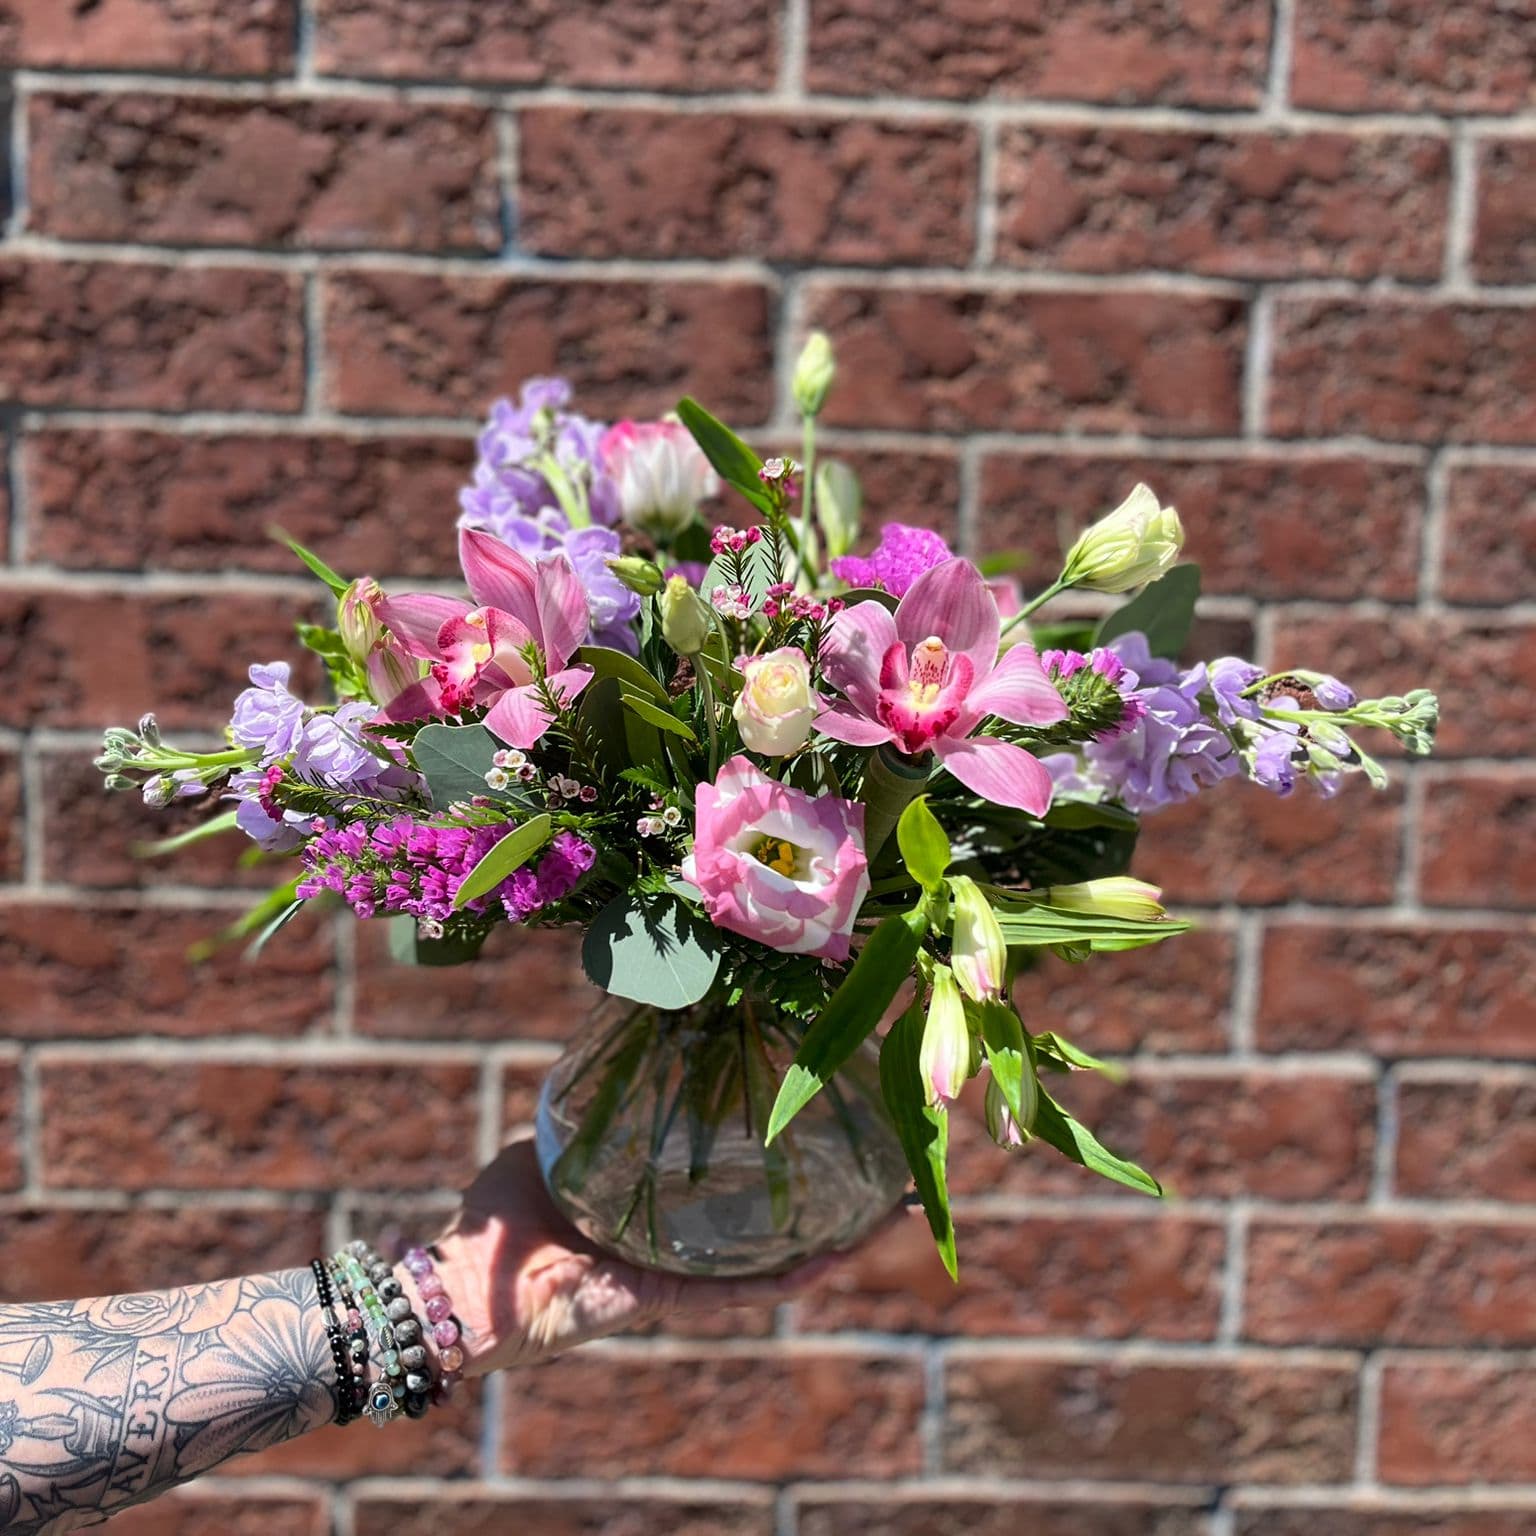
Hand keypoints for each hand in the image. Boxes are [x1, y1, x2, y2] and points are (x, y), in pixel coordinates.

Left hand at [425, 1136, 897, 1372]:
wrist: (469, 1285)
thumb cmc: (496, 1216)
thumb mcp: (545, 1146)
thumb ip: (581, 1119)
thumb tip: (613, 1068)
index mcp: (642, 1201)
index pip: (716, 1174)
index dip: (760, 1152)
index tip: (805, 1119)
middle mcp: (669, 1237)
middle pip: (756, 1218)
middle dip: (814, 1199)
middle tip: (869, 1169)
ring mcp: (676, 1269)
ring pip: (766, 1256)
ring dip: (825, 1239)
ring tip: (881, 1212)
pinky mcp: (668, 1296)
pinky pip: (739, 1288)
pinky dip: (788, 1277)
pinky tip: (837, 1255)